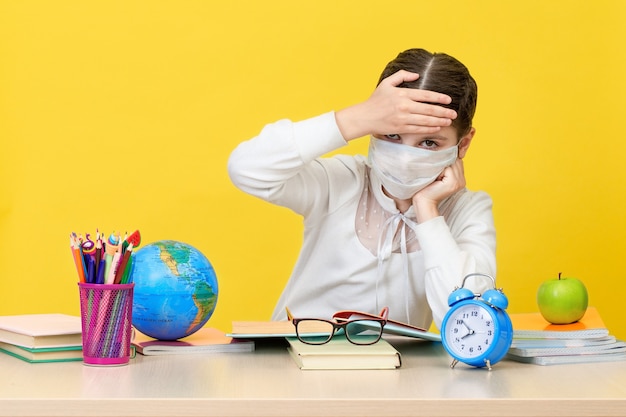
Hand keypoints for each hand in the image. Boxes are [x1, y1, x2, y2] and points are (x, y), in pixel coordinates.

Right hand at [336, 70, 457, 140]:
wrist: (364, 117)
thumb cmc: (375, 100)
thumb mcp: (386, 83)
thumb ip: (401, 76)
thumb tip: (417, 75)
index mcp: (402, 94)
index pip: (425, 95)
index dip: (439, 98)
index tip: (448, 100)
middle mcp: (404, 106)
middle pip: (428, 109)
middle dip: (443, 112)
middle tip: (454, 113)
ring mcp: (403, 118)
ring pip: (425, 120)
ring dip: (439, 121)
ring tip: (448, 121)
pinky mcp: (400, 128)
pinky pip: (418, 129)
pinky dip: (429, 128)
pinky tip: (437, 127)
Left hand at [412, 158, 466, 222]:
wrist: (423, 201)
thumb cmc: (427, 187)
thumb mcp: (438, 175)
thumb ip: (445, 165)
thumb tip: (446, 151)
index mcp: (460, 179)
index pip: (457, 160)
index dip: (446, 161)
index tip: (437, 172)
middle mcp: (462, 180)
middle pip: (455, 160)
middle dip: (443, 163)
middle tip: (435, 176)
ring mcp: (459, 182)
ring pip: (451, 163)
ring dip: (440, 167)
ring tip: (435, 178)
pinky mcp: (453, 183)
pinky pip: (447, 168)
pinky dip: (439, 171)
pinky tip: (435, 180)